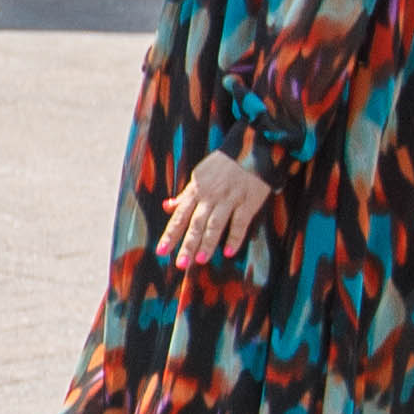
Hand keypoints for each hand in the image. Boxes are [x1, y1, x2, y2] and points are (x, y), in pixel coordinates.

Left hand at [161, 147, 276, 264]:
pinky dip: (235, 237)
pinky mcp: (248, 201)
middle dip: (187, 244)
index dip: (170, 234)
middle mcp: (210, 196)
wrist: (252, 149)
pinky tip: (229, 252)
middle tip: (180, 264)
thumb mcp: (199, 175)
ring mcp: (229, 199)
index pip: (180, 216)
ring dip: (208, 243)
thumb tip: (167, 206)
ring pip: (216, 224)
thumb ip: (185, 194)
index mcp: (196, 190)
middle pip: (196, 223)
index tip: (161, 251)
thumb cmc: (223, 165)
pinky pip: (241, 222)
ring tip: (200, 260)